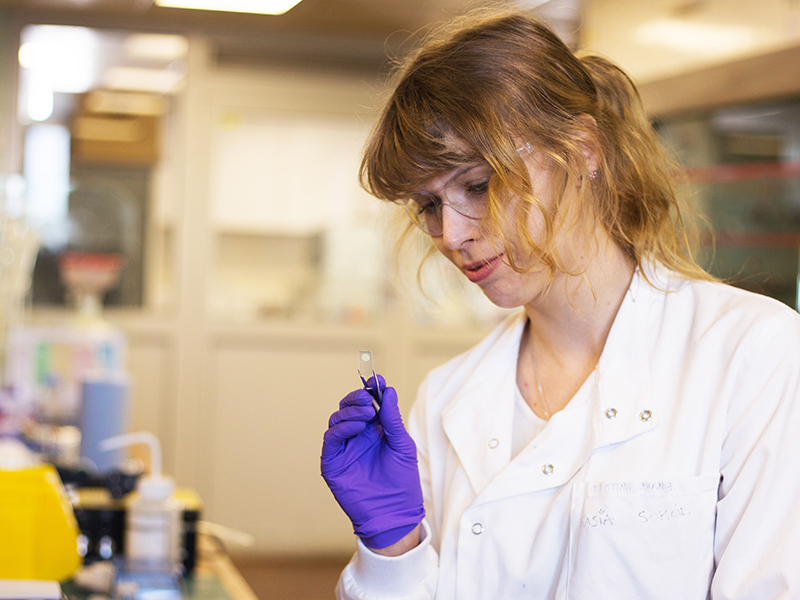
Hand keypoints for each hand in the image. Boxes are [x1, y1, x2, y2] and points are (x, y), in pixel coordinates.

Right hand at [321, 376, 424, 548]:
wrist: (394, 513)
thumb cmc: (402, 482)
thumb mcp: (402, 445)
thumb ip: (392, 419)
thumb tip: (388, 391)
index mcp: (375, 430)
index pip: (368, 404)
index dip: (370, 389)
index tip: (376, 378)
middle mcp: (357, 437)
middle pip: (349, 408)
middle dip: (356, 398)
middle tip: (367, 395)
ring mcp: (344, 449)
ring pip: (337, 419)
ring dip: (350, 412)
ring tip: (366, 413)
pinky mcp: (333, 462)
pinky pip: (331, 438)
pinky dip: (342, 427)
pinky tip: (356, 426)